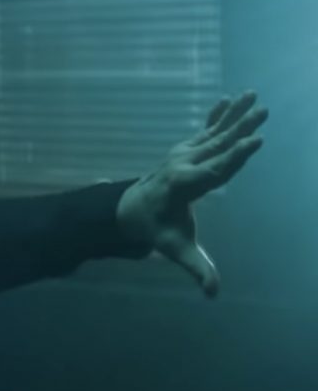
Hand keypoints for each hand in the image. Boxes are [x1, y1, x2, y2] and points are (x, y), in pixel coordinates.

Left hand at [117, 91, 267, 297]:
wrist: (128, 210)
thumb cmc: (156, 231)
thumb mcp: (174, 250)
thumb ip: (196, 268)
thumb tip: (212, 294)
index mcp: (183, 185)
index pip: (214, 170)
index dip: (235, 156)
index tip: (254, 142)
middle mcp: (182, 164)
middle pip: (217, 145)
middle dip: (240, 128)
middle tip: (263, 112)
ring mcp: (181, 154)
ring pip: (213, 133)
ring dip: (234, 115)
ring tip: (252, 95)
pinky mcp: (184, 151)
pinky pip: (204, 131)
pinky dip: (217, 115)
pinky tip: (230, 99)